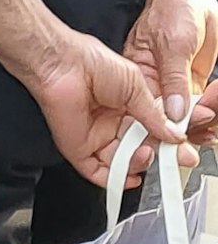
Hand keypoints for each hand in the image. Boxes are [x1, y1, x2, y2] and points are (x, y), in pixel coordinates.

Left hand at [28, 26, 184, 187]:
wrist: (63, 63)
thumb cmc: (92, 62)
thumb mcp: (136, 86)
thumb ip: (155, 114)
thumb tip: (174, 134)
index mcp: (126, 106)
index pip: (152, 132)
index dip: (168, 142)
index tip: (181, 148)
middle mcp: (112, 123)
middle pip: (139, 150)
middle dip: (157, 156)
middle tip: (172, 157)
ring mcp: (96, 137)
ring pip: (122, 163)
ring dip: (138, 164)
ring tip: (146, 154)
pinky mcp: (78, 148)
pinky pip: (98, 172)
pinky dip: (114, 180)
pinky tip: (129, 177)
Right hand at [125, 0, 217, 133]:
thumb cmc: (173, 8)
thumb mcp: (173, 43)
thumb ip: (173, 79)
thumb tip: (172, 111)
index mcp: (138, 76)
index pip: (147, 112)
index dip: (162, 128)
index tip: (179, 139)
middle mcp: (156, 86)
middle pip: (170, 121)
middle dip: (192, 125)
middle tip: (207, 119)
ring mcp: (177, 87)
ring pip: (191, 117)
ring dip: (208, 117)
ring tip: (214, 104)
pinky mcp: (195, 85)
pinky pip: (205, 106)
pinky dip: (214, 106)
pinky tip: (216, 98)